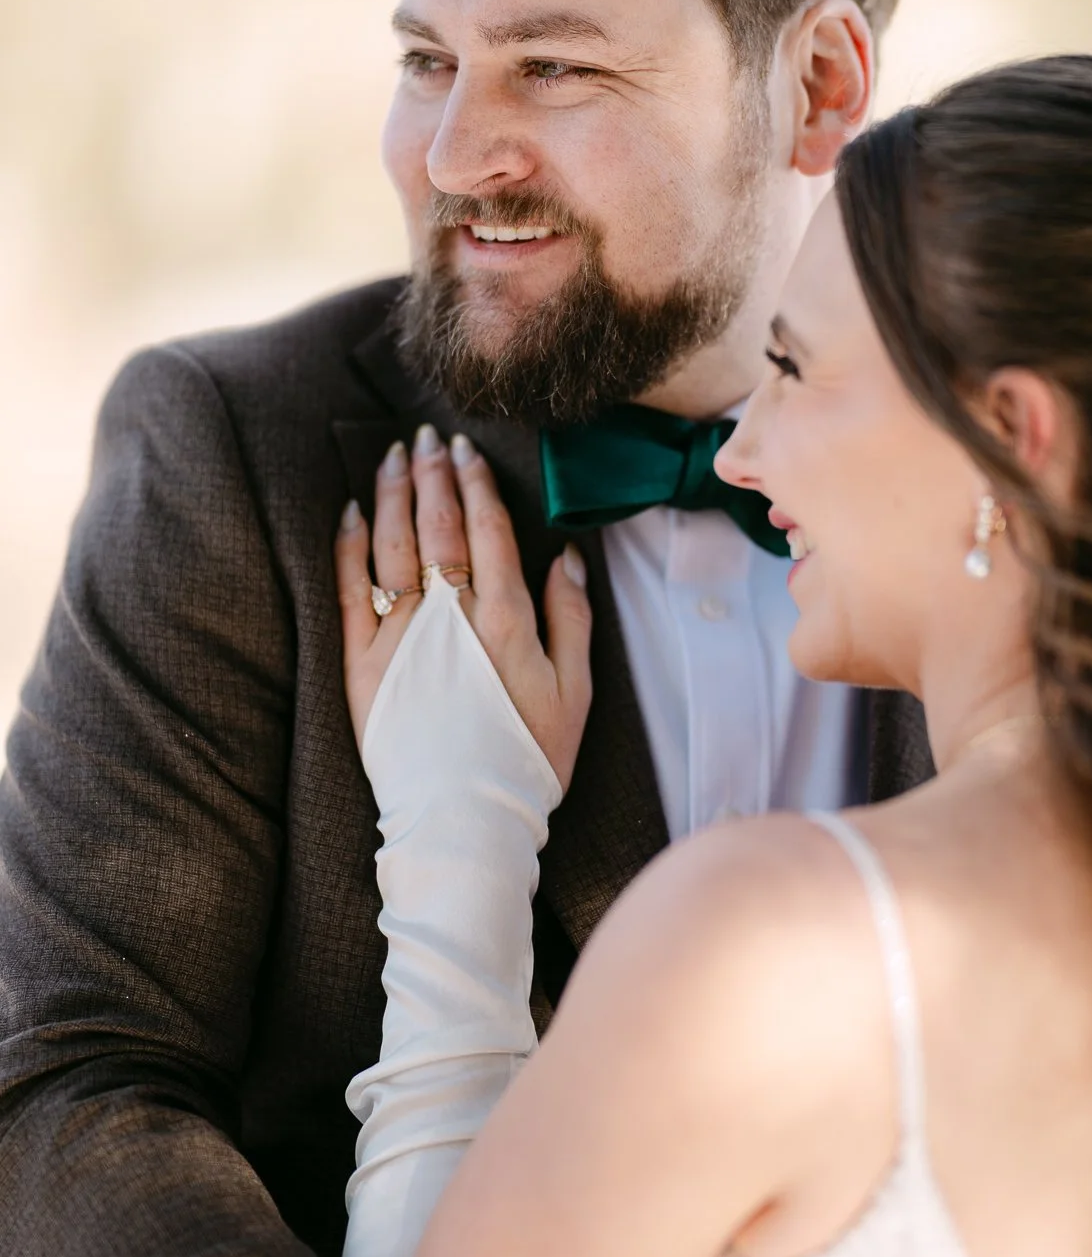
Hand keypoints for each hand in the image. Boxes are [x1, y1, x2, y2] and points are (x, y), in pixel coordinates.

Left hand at [335, 427, 592, 790]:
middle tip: (427, 435)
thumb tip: (568, 555)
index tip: (465, 449)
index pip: (487, 529)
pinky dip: (350, 546)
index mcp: (506, 618)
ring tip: (393, 455)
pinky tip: (351, 512)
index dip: (476, 483)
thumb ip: (573, 618)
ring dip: (393, 493)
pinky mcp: (362, 666)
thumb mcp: (575, 692)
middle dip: (433, 473)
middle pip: (438, 525)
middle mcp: (451, 617)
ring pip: (393, 545)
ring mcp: (401, 639)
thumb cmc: (528, 760)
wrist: (464, 821)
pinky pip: (351, 590)